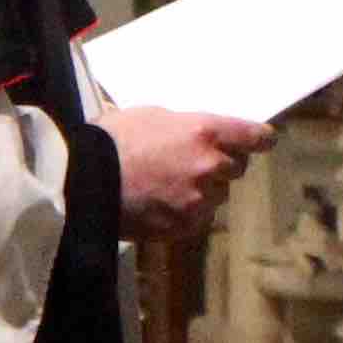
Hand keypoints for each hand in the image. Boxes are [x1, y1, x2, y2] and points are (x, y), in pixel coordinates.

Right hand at [105, 104, 276, 242]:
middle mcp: (211, 166)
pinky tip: (161, 204)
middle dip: (221, 165)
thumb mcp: (152, 116)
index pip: (255, 137)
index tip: (262, 141)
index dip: (260, 139)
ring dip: (203, 190)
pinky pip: (198, 218)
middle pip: (236, 168)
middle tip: (194, 163)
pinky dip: (186, 212)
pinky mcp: (185, 226)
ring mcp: (200, 200)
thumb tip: (200, 136)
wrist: (80, 182)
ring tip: (169, 186)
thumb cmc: (111, 139)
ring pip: (217, 195)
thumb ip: (186, 127)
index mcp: (205, 132)